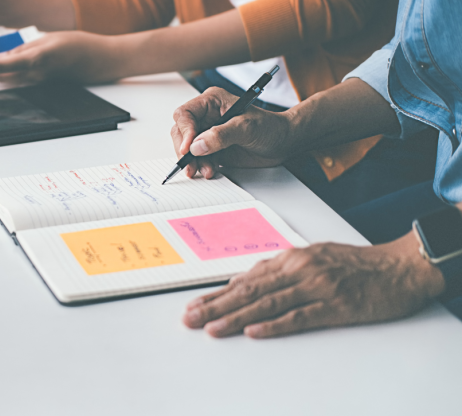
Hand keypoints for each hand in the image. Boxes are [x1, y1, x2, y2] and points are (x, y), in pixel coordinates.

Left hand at [0, 31, 117, 83]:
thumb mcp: (48, 38)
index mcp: (35, 61)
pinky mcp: (43, 83)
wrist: (102, 61)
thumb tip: (3, 58)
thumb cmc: (80, 45)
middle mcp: (35, 76)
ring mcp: (39, 82)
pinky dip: (5, 75)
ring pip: (7, 81)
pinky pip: (19, 81)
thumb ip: (24, 49)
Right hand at [170, 87, 296, 178]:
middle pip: (181, 132)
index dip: (184, 132)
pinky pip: (197, 158)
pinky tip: (210, 170)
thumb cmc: (270, 127)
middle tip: (191, 165)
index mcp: (212, 102)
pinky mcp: (211, 148)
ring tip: (206, 170)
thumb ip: (221, 135)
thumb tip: (197, 145)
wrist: (283, 143)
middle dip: (185, 150)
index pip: (185, 114)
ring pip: (187, 148)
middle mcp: (206, 116)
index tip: (189, 149)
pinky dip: (200, 166)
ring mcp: (207, 133)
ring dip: (193, 161)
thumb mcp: (246, 128)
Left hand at [182, 232, 444, 337]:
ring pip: (268, 303)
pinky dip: (275, 325)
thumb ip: (280, 271)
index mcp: (291, 258)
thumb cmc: (356, 264)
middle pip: (249, 290)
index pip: (246, 279)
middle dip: (216, 306)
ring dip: (236, 317)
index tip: (194, 305)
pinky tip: (254, 332)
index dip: (217, 294)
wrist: (400, 267)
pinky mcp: (335, 305)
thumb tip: (245, 283)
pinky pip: (300, 316)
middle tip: (191, 319)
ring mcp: (316, 287)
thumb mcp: (314, 258)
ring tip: (213, 329)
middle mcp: (299, 269)